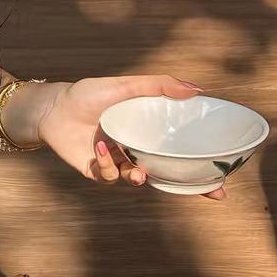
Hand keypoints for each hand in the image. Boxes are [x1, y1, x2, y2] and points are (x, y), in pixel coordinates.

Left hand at [36, 75, 225, 199]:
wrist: (53, 106)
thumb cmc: (88, 94)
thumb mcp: (126, 85)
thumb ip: (159, 86)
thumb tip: (196, 89)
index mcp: (145, 133)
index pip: (178, 154)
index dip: (200, 171)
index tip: (222, 183)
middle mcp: (134, 150)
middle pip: (166, 174)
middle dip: (186, 187)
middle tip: (207, 191)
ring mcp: (116, 162)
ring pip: (138, 179)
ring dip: (139, 175)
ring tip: (136, 167)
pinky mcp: (96, 172)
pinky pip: (110, 177)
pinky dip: (106, 163)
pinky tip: (99, 145)